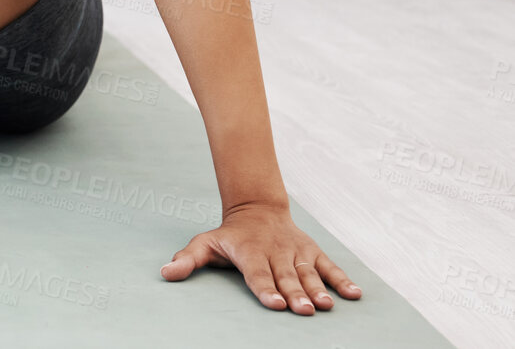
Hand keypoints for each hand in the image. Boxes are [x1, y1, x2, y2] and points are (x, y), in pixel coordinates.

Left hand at [160, 200, 363, 313]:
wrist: (257, 208)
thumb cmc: (229, 235)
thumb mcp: (205, 243)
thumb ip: (187, 259)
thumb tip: (165, 273)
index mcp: (250, 252)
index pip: (258, 274)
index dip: (266, 289)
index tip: (275, 303)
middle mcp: (275, 252)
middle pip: (286, 276)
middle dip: (295, 294)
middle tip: (303, 310)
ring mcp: (296, 252)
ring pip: (308, 272)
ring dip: (318, 289)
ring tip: (326, 306)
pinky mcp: (312, 251)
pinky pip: (329, 266)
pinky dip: (342, 279)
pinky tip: (354, 295)